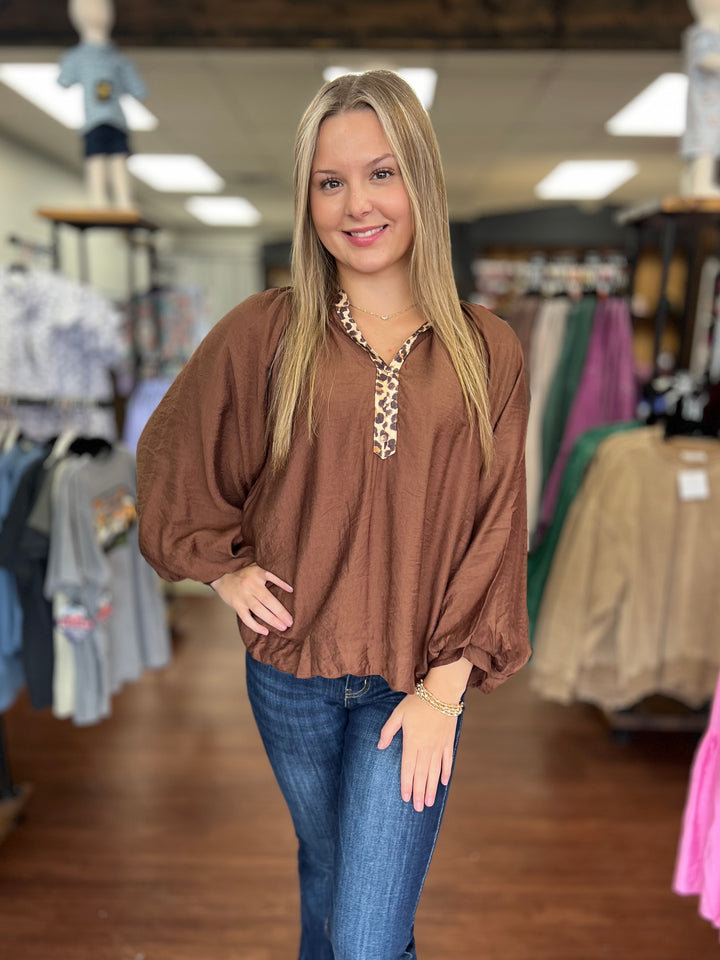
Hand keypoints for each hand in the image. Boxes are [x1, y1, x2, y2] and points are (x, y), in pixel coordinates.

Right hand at [210, 564, 292, 635]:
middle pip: (267, 600)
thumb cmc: (243, 573)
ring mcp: (243, 596)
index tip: (292, 594)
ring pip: (258, 610)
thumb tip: (290, 588)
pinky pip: (246, 618)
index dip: (283, 588)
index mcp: (258, 574)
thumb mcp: (257, 567)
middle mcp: (250, 585)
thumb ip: (271, 575)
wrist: (221, 576)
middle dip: (280, 612)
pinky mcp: (236, 605)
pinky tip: (265, 631)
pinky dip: (255, 626)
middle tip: (290, 622)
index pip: (273, 581)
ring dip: (271, 620)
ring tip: (282, 627)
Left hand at [377, 694, 456, 812]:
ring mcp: (439, 746)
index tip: (405, 798)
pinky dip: (446, 773)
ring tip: (429, 803)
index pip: (408, 769)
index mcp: (412, 743)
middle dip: (419, 793)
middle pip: (421, 775)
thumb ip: (388, 731)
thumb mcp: (398, 713)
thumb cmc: (417, 702)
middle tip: (418, 808)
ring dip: (431, 788)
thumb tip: (379, 746)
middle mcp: (426, 748)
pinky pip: (447, 761)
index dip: (406, 784)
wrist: (441, 693)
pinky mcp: (448, 742)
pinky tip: (443, 783)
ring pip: (434, 772)